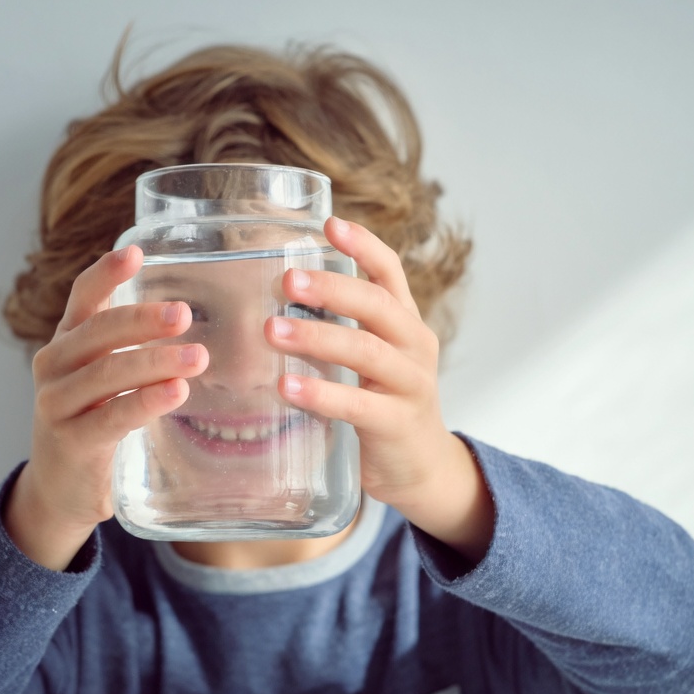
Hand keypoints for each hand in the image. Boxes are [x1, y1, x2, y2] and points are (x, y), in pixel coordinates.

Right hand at [5, 245, 208, 569]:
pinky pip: (111, 416)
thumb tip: (197, 318)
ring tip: (197, 358)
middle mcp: (54, 366)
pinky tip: (176, 392)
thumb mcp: (106, 380)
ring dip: (155, 362)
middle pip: (98, 332)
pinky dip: (145, 401)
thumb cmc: (93, 423)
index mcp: (67, 342)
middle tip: (184, 313)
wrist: (60, 490)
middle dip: (142, 320)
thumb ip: (133, 350)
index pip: (83, 298)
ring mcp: (57, 404)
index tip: (137, 251)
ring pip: (106, 374)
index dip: (106, 272)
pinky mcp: (71, 442)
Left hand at [265, 217, 492, 559]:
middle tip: (288, 279)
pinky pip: (357, 404)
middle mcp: (414, 347)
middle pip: (378, 306)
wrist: (421, 469)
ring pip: (366, 351)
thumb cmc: (385, 405)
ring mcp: (410, 385)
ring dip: (317, 337)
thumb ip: (343, 327)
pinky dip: (321, 393)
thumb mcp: (372, 359)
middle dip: (333, 288)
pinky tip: (287, 386)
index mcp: (406, 324)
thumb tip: (281, 293)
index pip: (391, 273)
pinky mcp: (397, 424)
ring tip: (273, 331)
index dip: (364, 246)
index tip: (329, 224)